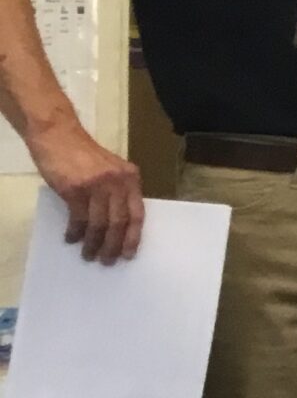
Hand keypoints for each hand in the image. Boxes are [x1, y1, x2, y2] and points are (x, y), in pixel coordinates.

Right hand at [33, 119, 141, 261]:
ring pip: (100, 224)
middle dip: (114, 245)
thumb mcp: (110, 169)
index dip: (134, 236)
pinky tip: (72, 239)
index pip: (138, 213)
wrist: (58, 136)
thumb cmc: (83, 154)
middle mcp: (118, 182)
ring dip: (94, 243)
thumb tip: (117, 224)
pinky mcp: (75, 189)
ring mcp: (97, 186)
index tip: (129, 254)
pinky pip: (78, 218)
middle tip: (108, 261)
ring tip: (89, 255)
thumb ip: (117, 190)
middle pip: (120, 222)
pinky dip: (76, 232)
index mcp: (131, 178)